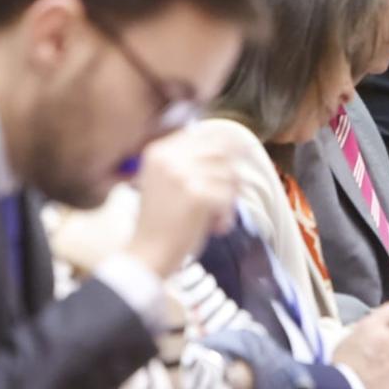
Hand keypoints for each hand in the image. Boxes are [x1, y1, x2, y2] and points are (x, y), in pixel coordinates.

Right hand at [125, 127, 241, 277]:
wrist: (148, 254)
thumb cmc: (163, 222)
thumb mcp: (168, 180)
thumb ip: (192, 161)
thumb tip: (238, 144)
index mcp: (159, 151)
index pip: (206, 135)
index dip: (228, 147)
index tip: (240, 158)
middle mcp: (168, 157)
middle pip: (222, 151)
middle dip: (232, 175)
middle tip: (229, 198)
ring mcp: (181, 174)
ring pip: (229, 174)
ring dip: (229, 199)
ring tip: (216, 218)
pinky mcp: (196, 194)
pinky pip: (228, 196)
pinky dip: (227, 215)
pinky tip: (216, 228)